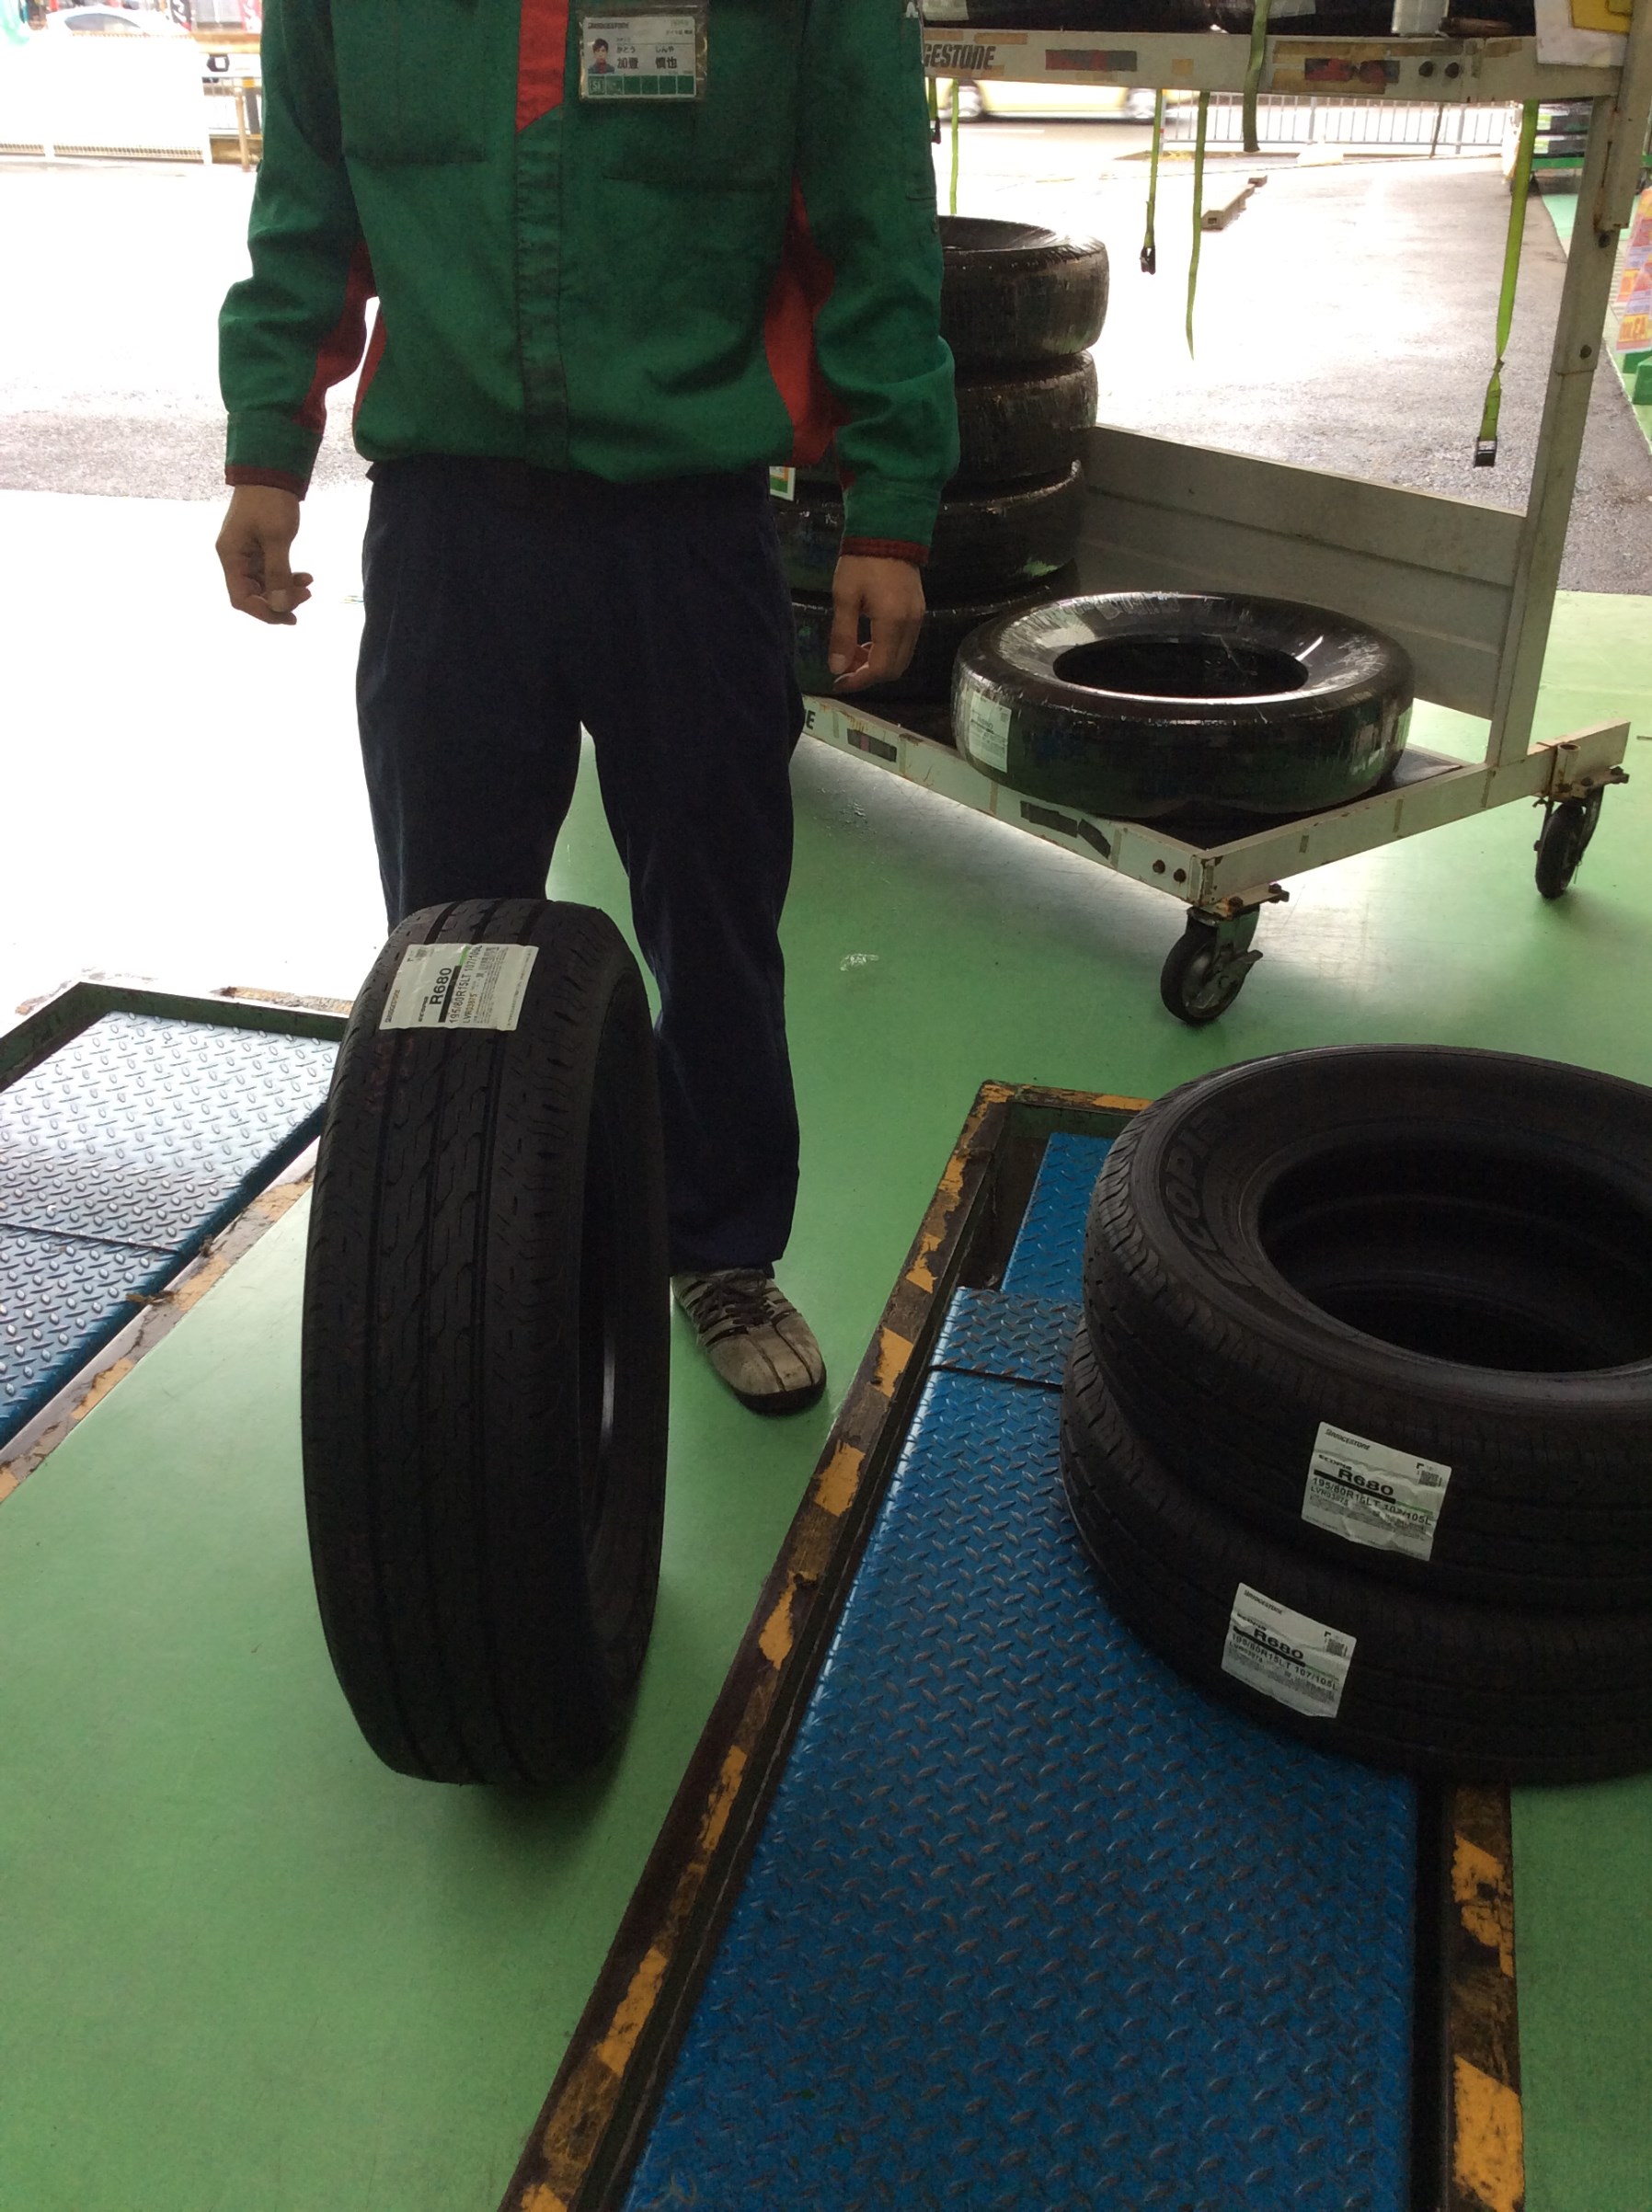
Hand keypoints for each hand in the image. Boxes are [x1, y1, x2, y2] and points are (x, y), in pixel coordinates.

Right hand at [215, 486, 312, 624]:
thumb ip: (278, 574)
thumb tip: (280, 606)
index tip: (289, 617)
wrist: (271, 470)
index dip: (264, 612)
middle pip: (254, 594)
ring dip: (286, 589)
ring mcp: (246, 553)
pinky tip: (306, 577)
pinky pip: (271, 572)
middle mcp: (235, 558)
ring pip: (265, 584)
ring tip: (309, 586)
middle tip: (307, 596)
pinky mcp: (258, 548)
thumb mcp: (277, 538)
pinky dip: (287, 577)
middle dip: (280, 600)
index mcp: (231, 556)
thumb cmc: (270, 501)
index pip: (241, 599)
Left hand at [829, 554, 925, 693]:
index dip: (859, 681)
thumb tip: (837, 668)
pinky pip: (905, 644)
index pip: (880, 668)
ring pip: (901, 658)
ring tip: (853, 652)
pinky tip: (868, 639)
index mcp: (892, 622)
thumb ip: (842, 634)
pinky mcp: (918, 611)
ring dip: (877, 664)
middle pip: (894, 669)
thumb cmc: (861, 561)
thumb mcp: (844, 596)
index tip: (838, 682)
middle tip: (844, 667)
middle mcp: (911, 625)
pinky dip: (887, 650)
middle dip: (868, 675)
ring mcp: (918, 618)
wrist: (889, 529)